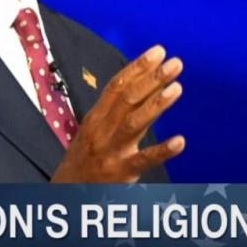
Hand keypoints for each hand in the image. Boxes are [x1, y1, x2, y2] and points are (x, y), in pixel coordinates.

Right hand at [52, 45, 185, 182]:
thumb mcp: (94, 131)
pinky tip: (180, 141)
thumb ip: (115, 112)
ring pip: (134, 122)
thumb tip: (144, 87)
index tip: (158, 51)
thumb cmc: (84, 161)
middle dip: (152, 79)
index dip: (138, 67)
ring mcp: (111, 151)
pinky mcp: (121, 173)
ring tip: (177, 87)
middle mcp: (101, 130)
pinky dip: (162, 151)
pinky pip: (144, 160)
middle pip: (127, 99)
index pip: (117, 86)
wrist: (66, 194)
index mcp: (95, 117)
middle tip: (175, 63)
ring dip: (157, 103)